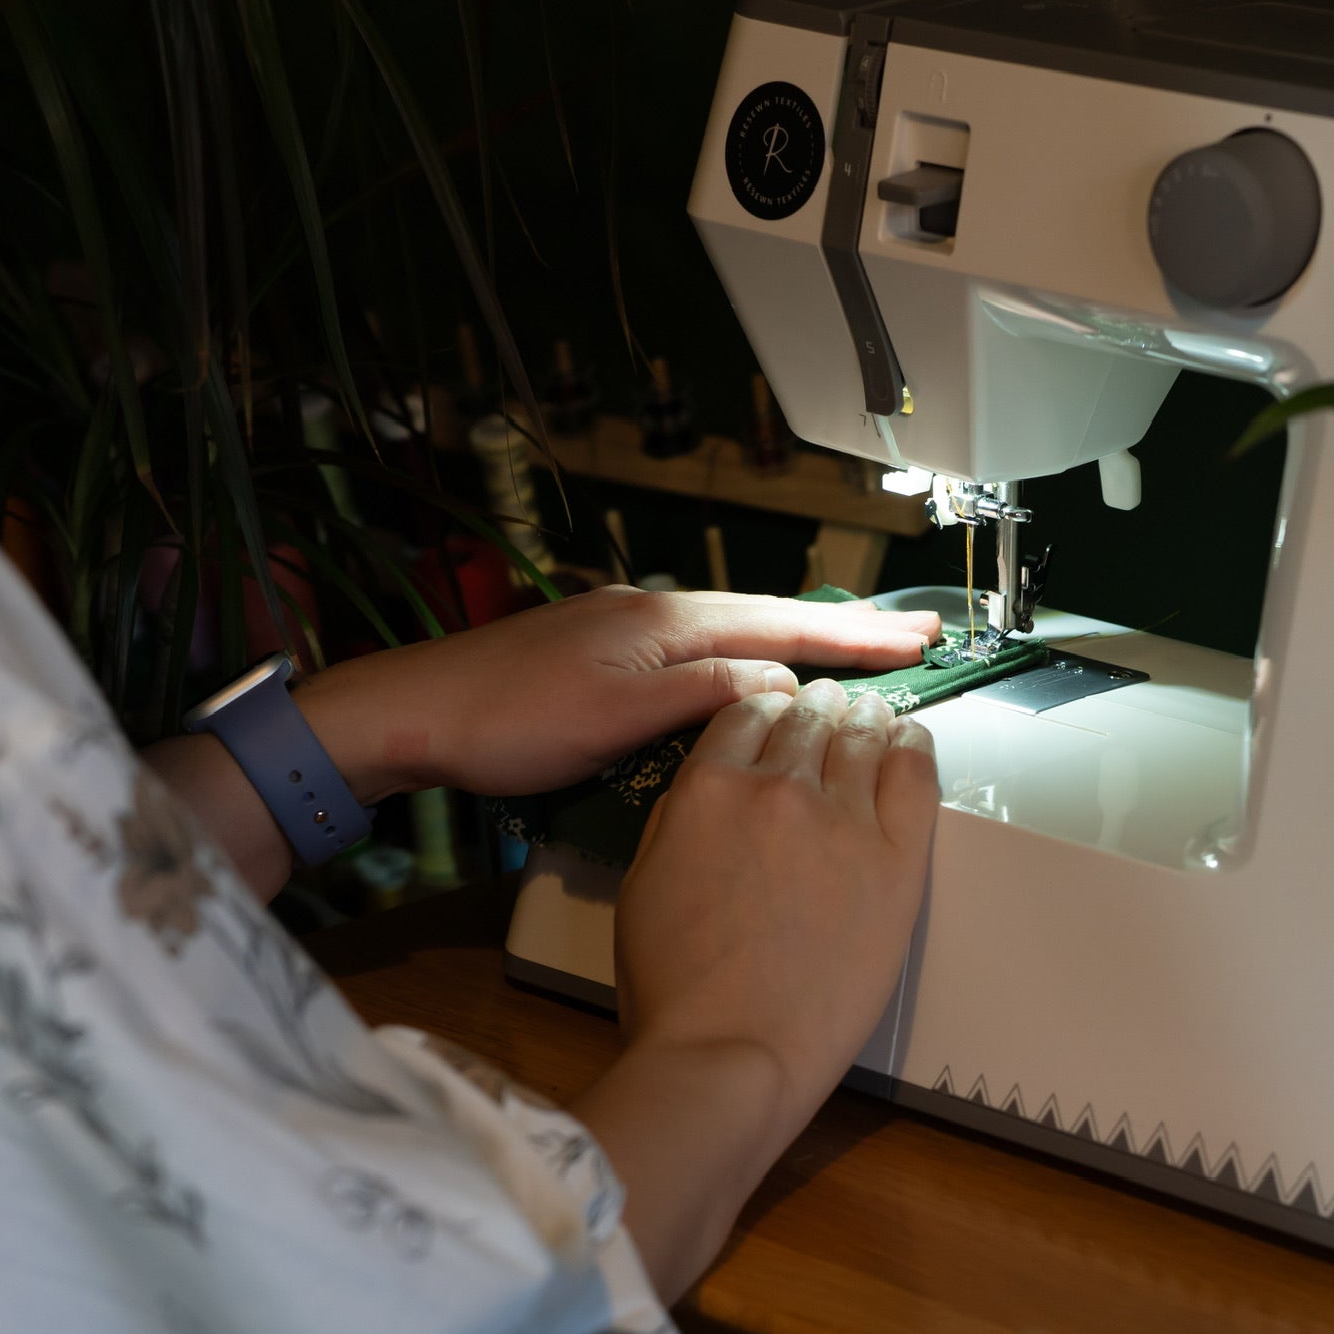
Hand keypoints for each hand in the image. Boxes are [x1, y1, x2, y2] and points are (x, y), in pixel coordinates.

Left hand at [294, 587, 940, 800]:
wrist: (414, 712)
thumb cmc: (507, 721)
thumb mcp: (617, 719)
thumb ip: (706, 699)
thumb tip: (785, 687)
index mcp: (668, 622)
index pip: (784, 626)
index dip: (857, 637)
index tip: (920, 638)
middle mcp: (654, 611)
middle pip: (769, 617)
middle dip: (845, 630)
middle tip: (915, 635)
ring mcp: (627, 628)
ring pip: (736, 630)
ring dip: (800, 641)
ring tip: (857, 653)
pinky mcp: (605, 651)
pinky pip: (703, 647)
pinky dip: (750, 655)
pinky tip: (757, 674)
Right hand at [616, 679, 938, 1114]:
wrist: (732, 1050)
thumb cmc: (675, 988)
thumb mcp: (642, 884)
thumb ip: (676, 820)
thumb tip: (705, 788)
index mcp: (708, 789)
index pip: (745, 715)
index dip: (765, 707)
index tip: (779, 710)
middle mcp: (778, 787)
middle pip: (806, 720)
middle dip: (817, 707)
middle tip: (830, 706)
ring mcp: (843, 820)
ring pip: (861, 737)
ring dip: (865, 716)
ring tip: (873, 712)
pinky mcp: (897, 858)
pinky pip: (914, 775)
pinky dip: (912, 744)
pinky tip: (910, 738)